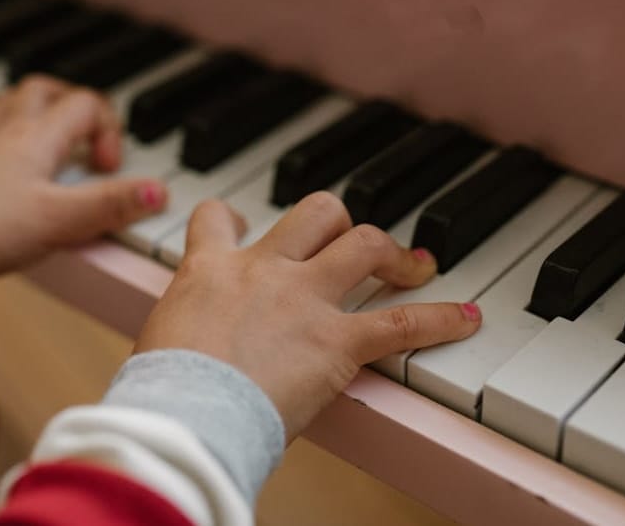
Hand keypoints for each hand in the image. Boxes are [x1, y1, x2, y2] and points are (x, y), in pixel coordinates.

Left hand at [0, 76, 167, 282]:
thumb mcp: (64, 221)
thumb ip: (112, 204)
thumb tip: (159, 191)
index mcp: (37, 138)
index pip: (85, 105)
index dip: (108, 130)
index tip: (109, 168)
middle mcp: (6, 136)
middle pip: (40, 91)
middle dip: (68, 100)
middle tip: (85, 128)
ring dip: (21, 107)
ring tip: (35, 118)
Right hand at [134, 192, 481, 440]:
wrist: (185, 411)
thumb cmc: (161, 392)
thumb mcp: (157, 347)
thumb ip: (179, 336)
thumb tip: (175, 365)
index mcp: (208, 270)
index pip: (216, 219)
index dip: (230, 218)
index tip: (239, 224)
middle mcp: (262, 270)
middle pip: (312, 214)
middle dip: (336, 221)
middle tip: (347, 239)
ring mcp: (304, 299)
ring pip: (362, 242)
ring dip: (391, 251)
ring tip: (413, 264)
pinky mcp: (337, 341)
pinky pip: (401, 322)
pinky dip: (441, 319)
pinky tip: (467, 319)